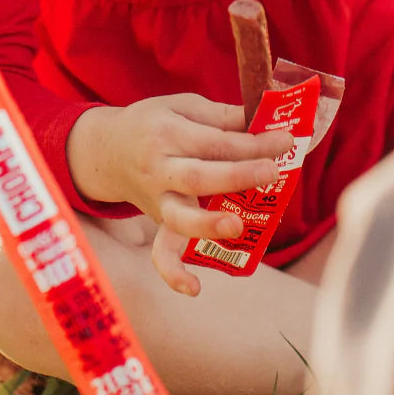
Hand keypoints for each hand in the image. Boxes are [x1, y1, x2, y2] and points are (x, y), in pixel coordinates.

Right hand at [66, 94, 292, 295]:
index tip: (286, 140)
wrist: (107, 151)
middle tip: (272, 172)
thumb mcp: (182, 106)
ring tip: (237, 226)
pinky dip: (174, 272)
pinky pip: (160, 252)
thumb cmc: (154, 123)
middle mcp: (159, 169)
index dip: (253, 142)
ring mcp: (157, 200)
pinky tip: (195, 288)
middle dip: (237, 176)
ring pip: (178, 218)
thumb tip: (262, 120)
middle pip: (198, 176)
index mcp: (168, 133)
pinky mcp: (157, 222)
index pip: (216, 141)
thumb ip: (220, 116)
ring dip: (208, 225)